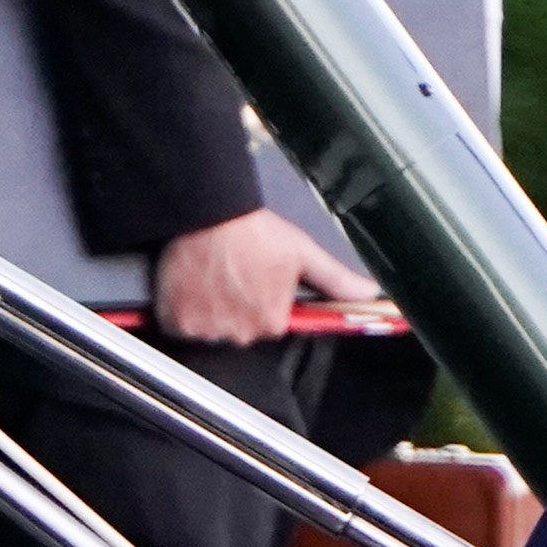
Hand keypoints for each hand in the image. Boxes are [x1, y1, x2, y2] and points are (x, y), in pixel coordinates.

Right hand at [154, 207, 371, 347]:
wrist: (207, 213)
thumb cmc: (254, 231)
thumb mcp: (303, 253)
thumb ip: (336, 280)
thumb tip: (369, 293)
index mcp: (272, 322)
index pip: (270, 324)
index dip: (262, 300)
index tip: (253, 279)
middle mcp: (240, 333)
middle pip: (239, 328)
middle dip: (235, 306)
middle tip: (231, 273)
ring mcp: (207, 329)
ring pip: (210, 328)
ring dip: (209, 309)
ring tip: (211, 276)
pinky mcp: (177, 321)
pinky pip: (180, 325)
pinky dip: (182, 309)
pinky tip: (192, 284)